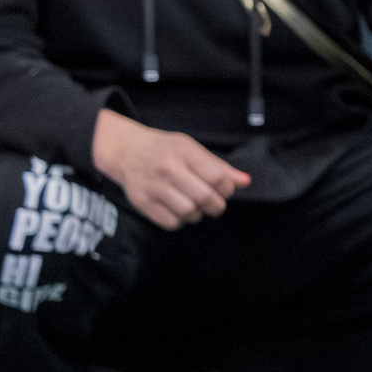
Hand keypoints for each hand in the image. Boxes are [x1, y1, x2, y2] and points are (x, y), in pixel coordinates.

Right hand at [91, 110, 248, 228]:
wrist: (126, 151)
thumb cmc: (165, 150)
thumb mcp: (191, 148)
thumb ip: (218, 166)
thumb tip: (245, 181)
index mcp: (183, 152)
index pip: (216, 177)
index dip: (227, 188)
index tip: (225, 190)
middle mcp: (167, 169)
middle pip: (204, 197)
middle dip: (216, 206)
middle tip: (214, 204)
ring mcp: (153, 187)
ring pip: (188, 212)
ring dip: (198, 214)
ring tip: (196, 206)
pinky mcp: (141, 202)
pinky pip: (170, 222)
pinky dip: (180, 221)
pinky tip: (179, 211)